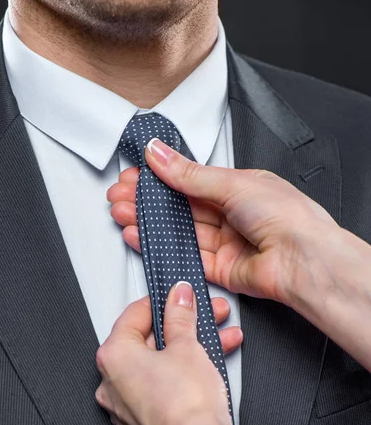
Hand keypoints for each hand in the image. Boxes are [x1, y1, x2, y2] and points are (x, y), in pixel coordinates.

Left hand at [96, 282, 238, 424]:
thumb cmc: (186, 404)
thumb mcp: (187, 345)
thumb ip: (180, 316)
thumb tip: (178, 298)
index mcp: (113, 357)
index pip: (134, 315)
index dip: (161, 301)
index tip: (178, 297)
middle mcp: (112, 384)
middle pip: (147, 341)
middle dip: (182, 326)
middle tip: (203, 316)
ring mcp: (126, 408)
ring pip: (158, 366)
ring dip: (189, 350)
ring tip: (218, 340)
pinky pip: (161, 389)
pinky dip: (181, 375)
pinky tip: (208, 366)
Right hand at [108, 141, 337, 304]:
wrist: (303, 259)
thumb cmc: (287, 217)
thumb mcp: (232, 183)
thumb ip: (189, 175)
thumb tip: (160, 155)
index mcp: (240, 188)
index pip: (191, 180)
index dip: (161, 177)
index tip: (135, 174)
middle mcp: (233, 215)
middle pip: (181, 207)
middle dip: (148, 200)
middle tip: (121, 195)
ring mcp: (226, 243)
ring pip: (180, 231)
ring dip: (149, 222)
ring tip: (122, 213)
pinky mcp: (221, 270)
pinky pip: (185, 256)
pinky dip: (161, 245)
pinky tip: (141, 235)